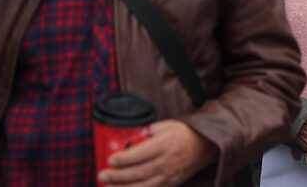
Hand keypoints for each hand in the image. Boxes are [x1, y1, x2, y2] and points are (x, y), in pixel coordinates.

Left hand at [99, 120, 216, 186]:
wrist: (204, 146)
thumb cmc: (183, 133)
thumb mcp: (166, 126)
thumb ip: (146, 131)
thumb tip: (126, 138)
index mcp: (165, 144)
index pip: (142, 153)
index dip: (125, 158)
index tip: (110, 159)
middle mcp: (167, 161)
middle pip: (139, 172)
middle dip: (118, 175)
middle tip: (102, 175)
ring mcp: (169, 175)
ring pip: (144, 185)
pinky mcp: (170, 184)